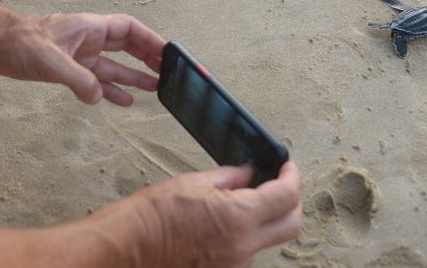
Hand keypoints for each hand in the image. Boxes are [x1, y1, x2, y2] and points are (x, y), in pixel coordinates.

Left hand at [0, 12, 165, 105]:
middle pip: (127, 47)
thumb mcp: (51, 61)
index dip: (150, 40)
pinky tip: (122, 101)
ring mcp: (79, 55)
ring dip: (133, 77)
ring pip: (113, 66)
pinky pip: (95, 80)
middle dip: (148, 58)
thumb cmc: (20, 42)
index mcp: (89, 28)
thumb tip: (97, 96)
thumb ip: (78, 79)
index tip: (168, 53)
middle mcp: (88, 40)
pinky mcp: (67, 69)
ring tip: (156, 89)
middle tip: (168, 73)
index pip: (129, 29)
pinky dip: (109, 90)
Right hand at [124, 162, 302, 267]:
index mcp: (238, 217)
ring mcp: (236, 263)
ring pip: (270, 239)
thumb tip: (249, 174)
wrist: (133, 244)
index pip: (286, 196)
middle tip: (281, 184)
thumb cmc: (156, 214)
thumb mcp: (194, 182)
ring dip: (266, 220)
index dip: (292, 176)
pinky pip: (248, 252)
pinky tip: (225, 223)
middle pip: (292, 224)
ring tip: (241, 202)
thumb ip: (230, 177)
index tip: (287, 167)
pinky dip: (246, 235)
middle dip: (293, 201)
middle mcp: (243, 245)